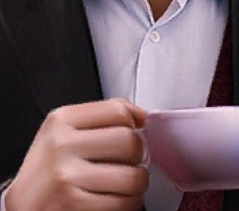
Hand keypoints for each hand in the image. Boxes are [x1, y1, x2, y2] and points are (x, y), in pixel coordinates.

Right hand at [5, 99, 147, 210]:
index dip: (133, 126)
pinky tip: (112, 202)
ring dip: (135, 187)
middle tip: (125, 166)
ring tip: (119, 187)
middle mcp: (60, 145)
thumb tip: (142, 116)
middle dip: (136, 159)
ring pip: (133, 176)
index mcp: (60, 121)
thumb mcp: (65, 134)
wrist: (23, 206)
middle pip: (130, 142)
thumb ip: (102, 118)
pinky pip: (124, 203)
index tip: (130, 137)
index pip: (119, 111)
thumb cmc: (50, 172)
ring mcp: (65, 176)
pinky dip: (127, 206)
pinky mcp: (72, 205)